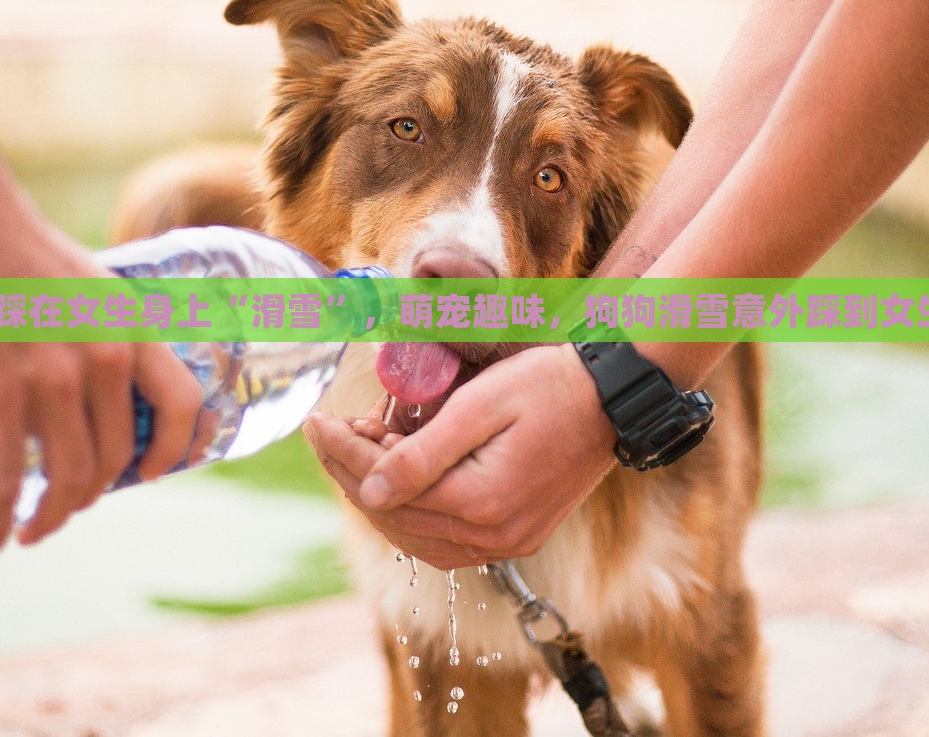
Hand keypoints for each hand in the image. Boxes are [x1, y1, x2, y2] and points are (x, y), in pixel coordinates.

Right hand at [0, 184, 207, 550]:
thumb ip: (104, 337)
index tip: (154, 474)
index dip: (177, 450)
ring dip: (52, 516)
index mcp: (133, 329)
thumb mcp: (89, 287)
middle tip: (68, 506)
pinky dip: (0, 519)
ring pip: (69, 478)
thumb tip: (104, 389)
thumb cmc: (13, 248)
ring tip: (32, 528)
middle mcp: (105, 359)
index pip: (184, 405)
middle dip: (93, 493)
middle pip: (117, 457)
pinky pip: (7, 481)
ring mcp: (53, 381)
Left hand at [307, 345, 615, 569]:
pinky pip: (445, 541)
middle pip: (395, 518)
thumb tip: (369, 490)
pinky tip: (396, 483)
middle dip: (352, 473)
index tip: (316, 421)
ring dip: (378, 497)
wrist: (612, 398)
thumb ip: (422, 454)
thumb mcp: (481, 405)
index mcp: (481, 503)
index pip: (386, 488)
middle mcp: (493, 537)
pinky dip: (412, 514)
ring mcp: (507, 543)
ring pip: (415, 537)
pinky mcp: (516, 537)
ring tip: (358, 450)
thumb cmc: (549, 386)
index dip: (343, 453)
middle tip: (329, 431)